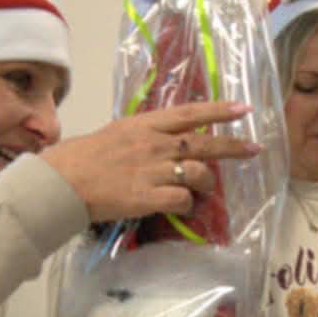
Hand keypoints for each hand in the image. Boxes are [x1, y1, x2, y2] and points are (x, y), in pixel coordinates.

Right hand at [40, 100, 258, 222]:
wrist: (62, 182)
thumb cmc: (83, 158)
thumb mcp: (117, 133)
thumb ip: (145, 136)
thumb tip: (168, 141)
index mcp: (144, 125)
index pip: (189, 113)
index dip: (219, 111)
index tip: (243, 109)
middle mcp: (153, 144)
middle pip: (204, 143)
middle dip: (233, 147)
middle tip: (254, 149)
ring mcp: (152, 170)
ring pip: (198, 174)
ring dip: (206, 184)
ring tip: (203, 190)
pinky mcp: (148, 197)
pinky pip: (182, 200)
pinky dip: (187, 205)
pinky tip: (182, 207)